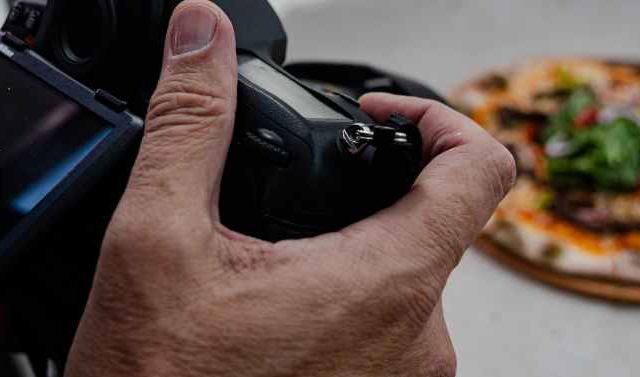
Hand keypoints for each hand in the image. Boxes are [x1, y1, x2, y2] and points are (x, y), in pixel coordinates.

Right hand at [64, 1, 515, 375]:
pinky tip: (272, 313)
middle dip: (361, 192)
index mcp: (386, 283)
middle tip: (292, 192)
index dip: (436, 116)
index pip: (482, 167)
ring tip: (269, 261)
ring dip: (347, 251)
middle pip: (432, 222)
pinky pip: (386, 330)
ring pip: (403, 278)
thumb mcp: (157, 237)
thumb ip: (189, 123)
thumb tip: (200, 35)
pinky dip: (341, 301)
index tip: (376, 114)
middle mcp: (419, 341)